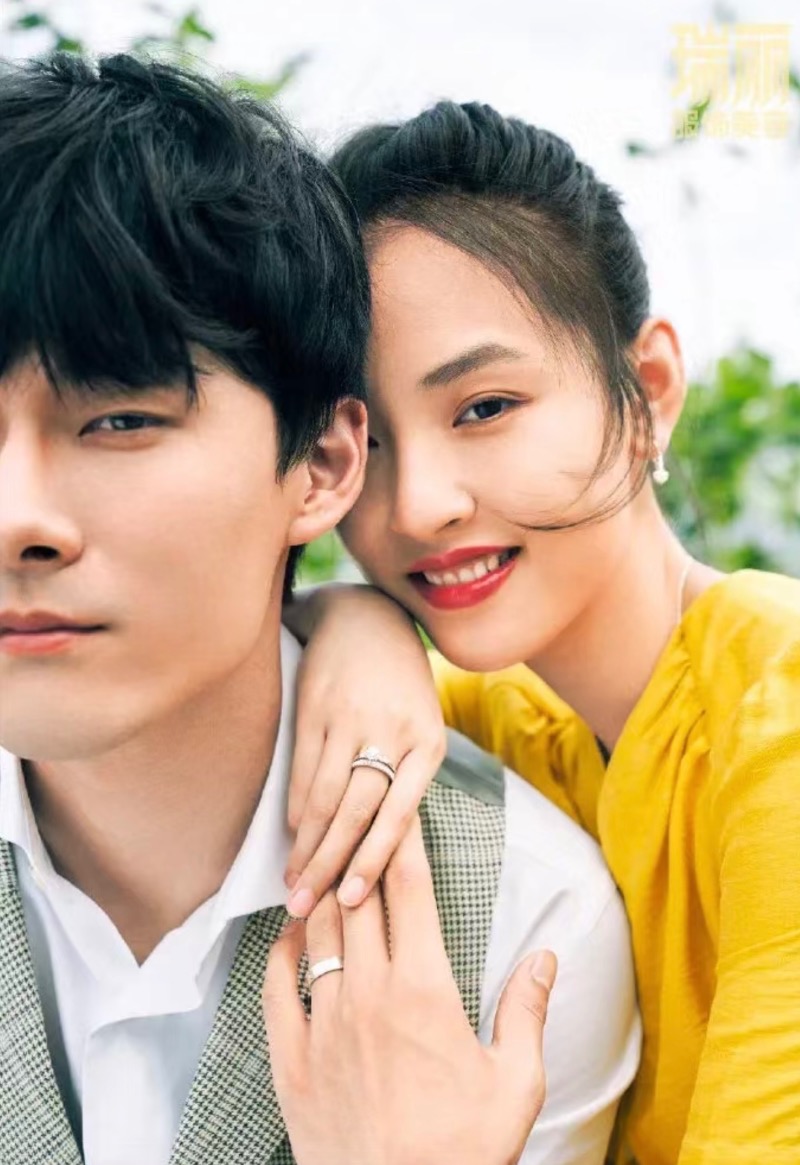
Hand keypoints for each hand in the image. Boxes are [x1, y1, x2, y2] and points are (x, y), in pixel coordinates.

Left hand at [263, 816, 557, 1164]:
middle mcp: (369, 993)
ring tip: (325, 866)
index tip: (402, 809)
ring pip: (316, 933)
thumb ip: (527, 1011)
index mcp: (425, 989)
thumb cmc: (464, 1153)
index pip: (411, 890)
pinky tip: (289, 933)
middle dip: (360, 851)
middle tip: (360, 821)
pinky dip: (281, 950)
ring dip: (322, 893)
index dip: (404, 839)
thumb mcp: (516, 1084)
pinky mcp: (291, 1060)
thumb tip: (545, 956)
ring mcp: (324, 1024)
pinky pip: (275, 987)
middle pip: (358, 897)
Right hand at [283, 585, 445, 917]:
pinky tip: (292, 834)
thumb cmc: (400, 683)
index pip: (398, 816)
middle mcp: (390, 731)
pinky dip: (295, 808)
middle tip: (306, 906)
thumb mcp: (422, 724)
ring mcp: (349, 718)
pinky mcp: (315, 706)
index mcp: (428, 743)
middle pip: (354, 814)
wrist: (368, 617)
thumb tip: (381, 847)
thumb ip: (407, 777)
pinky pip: (301, 769)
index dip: (372, 863)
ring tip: (293, 882)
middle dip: (329, 866)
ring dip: (306, 847)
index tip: (351, 902)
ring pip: (323, 797)